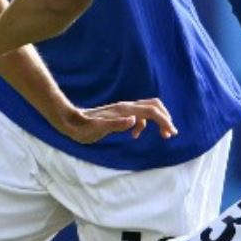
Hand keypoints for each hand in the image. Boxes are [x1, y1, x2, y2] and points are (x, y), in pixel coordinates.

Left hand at [54, 98, 176, 143]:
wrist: (70, 121)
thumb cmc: (82, 128)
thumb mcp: (97, 129)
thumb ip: (115, 124)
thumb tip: (134, 120)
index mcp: (123, 110)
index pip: (151, 111)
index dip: (163, 121)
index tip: (170, 133)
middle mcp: (125, 107)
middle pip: (153, 105)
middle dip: (165, 118)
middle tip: (170, 133)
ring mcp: (122, 109)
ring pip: (147, 109)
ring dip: (158, 119)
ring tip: (163, 134)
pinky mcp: (119, 114)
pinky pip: (138, 114)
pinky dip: (144, 123)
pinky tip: (135, 135)